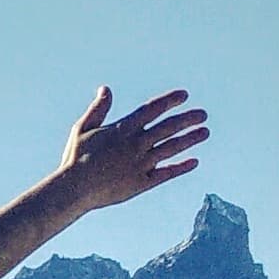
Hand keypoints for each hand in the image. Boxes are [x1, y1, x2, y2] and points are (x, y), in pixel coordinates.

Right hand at [56, 87, 208, 207]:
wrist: (74, 189)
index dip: (169, 101)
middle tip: (203, 114)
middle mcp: (135, 144)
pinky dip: (180, 167)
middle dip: (187, 119)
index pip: (151, 110)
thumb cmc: (75, 158)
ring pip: (171, 148)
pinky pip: (165, 174)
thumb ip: (98, 109)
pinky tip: (194, 161)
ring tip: (205, 132)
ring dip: (189, 139)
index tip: (184, 95)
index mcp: (122, 129)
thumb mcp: (82, 128)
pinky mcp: (141, 183)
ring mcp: (140, 164)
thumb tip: (105, 89)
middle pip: (167, 128)